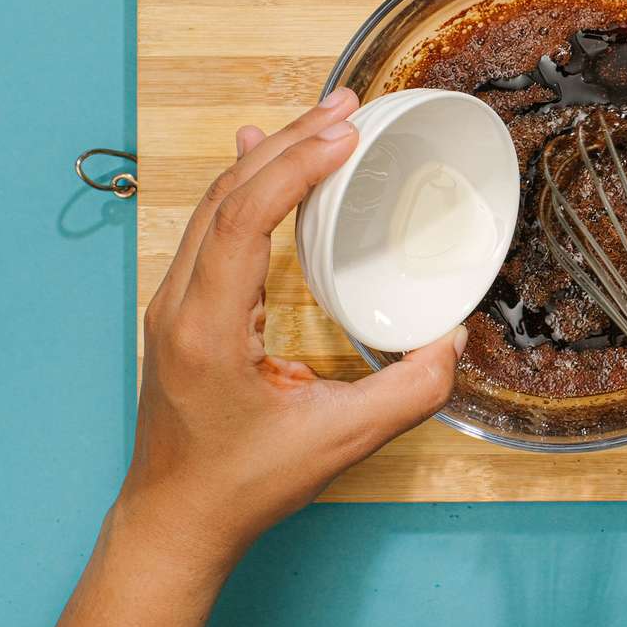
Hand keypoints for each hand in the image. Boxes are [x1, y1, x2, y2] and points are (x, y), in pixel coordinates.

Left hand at [120, 88, 465, 573]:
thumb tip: (454, 340)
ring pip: (213, 204)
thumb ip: (408, 394)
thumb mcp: (339, 443)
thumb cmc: (244, 486)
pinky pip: (210, 226)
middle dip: (291, 142)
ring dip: (269, 158)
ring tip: (322, 121)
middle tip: (348, 105)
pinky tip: (264, 161)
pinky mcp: (181, 310)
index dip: (296, 167)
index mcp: (207, 329)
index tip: (346, 135)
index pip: (244, 218)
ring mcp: (172, 303)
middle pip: (228, 194)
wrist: (176, 521)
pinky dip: (248, 186)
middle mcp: (179, 304)